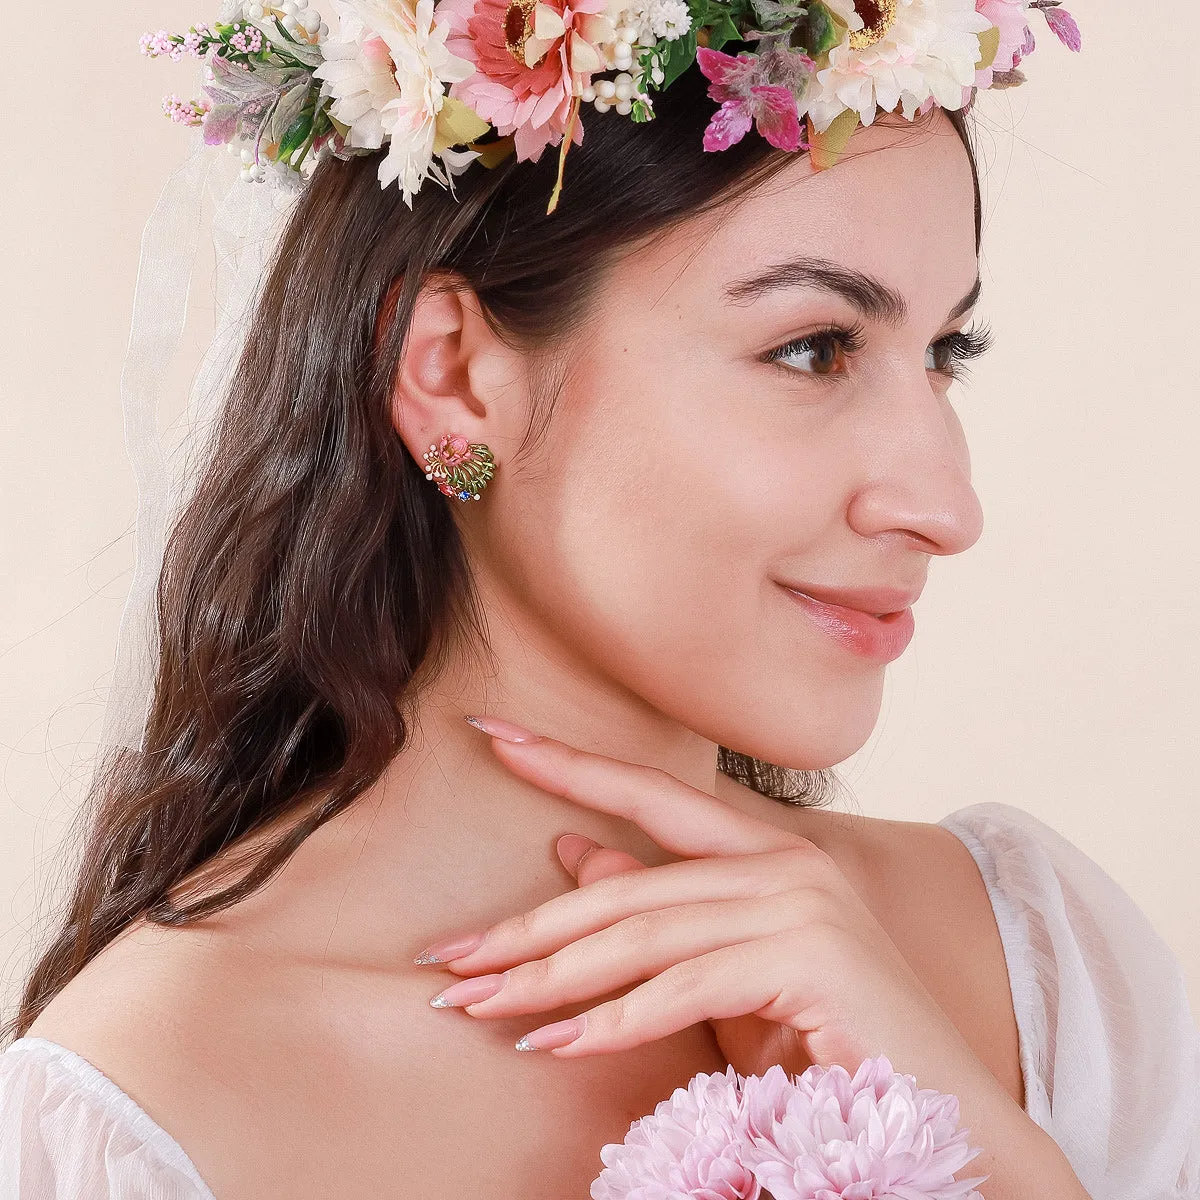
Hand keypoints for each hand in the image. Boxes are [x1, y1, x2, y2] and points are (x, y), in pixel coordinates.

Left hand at [415, 721, 991, 1094]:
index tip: (491, 732)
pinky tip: (551, 1042)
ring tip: (474, 1005)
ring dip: (547, 979)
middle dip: (526, 925)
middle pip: (624, 885)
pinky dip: (609, 1019)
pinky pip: (681, 986)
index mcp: (765, 850)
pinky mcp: (806, 959)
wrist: (940, 1115)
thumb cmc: (822, 1045)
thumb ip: (653, 911)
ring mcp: (799, 904)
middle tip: (446, 955)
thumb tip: (570, 851)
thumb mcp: (717, 972)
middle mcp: (783, 862)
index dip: (566, 760)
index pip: (648, 791)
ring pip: (640, 934)